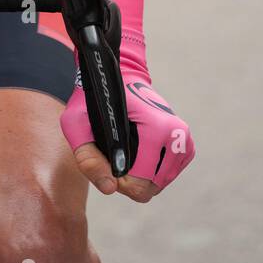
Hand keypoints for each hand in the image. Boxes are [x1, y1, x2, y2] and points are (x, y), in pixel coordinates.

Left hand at [61, 73, 194, 202]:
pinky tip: (137, 152)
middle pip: (151, 188)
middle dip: (128, 180)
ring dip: (139, 175)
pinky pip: (166, 175)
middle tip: (111, 156)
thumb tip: (109, 188)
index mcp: (157, 130)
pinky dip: (151, 170)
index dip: (118, 183)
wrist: (121, 74)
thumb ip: (87, 158)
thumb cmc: (96, 98)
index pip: (140, 185)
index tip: (105, 164)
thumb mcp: (77, 123)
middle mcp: (177, 135)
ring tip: (123, 151)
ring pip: (159, 184)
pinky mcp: (186, 145)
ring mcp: (185, 140)